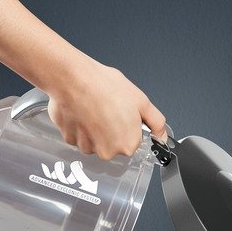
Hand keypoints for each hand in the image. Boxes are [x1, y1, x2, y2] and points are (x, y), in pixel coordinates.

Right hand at [47, 60, 166, 159]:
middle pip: (113, 143)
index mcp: (127, 144)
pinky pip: (79, 135)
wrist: (75, 79)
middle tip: (109, 108)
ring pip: (95, 140)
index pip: (133, 140)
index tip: (123, 112)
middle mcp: (107, 151)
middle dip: (112, 128)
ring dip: (95, 127)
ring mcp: (86, 147)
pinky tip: (82, 110)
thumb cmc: (105, 87)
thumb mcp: (142, 101)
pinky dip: (80, 125)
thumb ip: (156, 122)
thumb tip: (162, 135)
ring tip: (94, 107)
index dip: (130, 124)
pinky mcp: (69, 139)